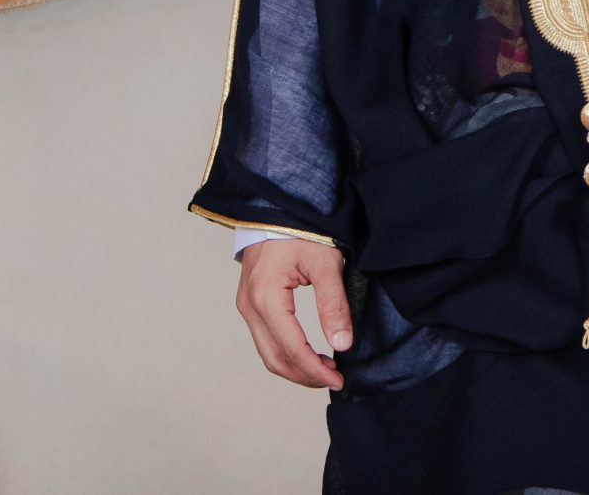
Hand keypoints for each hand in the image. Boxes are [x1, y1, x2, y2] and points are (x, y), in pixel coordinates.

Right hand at [236, 236, 352, 389]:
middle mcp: (249, 307)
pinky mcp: (250, 303)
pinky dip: (286, 352)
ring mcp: (246, 306)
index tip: (339, 379)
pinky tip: (310, 352)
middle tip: (335, 379)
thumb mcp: (326, 263)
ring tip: (326, 369)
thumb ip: (334, 304)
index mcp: (266, 298)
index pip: (292, 349)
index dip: (316, 370)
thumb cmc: (302, 230)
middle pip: (275, 358)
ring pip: (267, 353)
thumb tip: (342, 344)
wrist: (277, 208)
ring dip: (295, 367)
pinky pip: (265, 339)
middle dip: (305, 375)